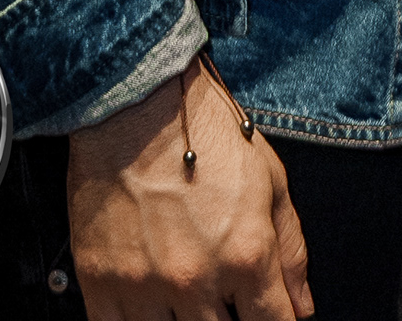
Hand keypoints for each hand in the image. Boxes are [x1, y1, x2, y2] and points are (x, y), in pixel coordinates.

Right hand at [67, 53, 312, 319]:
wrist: (138, 103)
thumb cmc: (209, 135)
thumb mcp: (271, 180)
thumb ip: (291, 251)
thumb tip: (303, 311)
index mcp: (246, 254)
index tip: (267, 317)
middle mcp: (197, 279)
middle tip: (225, 302)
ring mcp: (144, 287)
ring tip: (189, 300)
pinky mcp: (99, 286)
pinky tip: (152, 308)